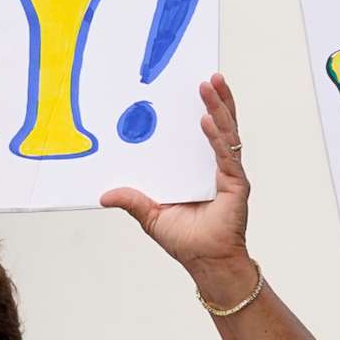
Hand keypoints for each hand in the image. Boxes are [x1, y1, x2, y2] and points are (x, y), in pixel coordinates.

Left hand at [102, 75, 252, 294]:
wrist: (207, 264)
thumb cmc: (186, 241)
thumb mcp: (151, 215)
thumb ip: (132, 200)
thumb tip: (104, 195)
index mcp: (198, 169)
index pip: (202, 132)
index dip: (200, 109)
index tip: (189, 87)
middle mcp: (216, 166)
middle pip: (219, 124)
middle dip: (214, 99)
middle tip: (206, 76)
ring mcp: (228, 173)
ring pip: (226, 132)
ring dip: (220, 107)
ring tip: (211, 85)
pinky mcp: (235, 184)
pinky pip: (225, 155)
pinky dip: (217, 137)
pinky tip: (208, 120)